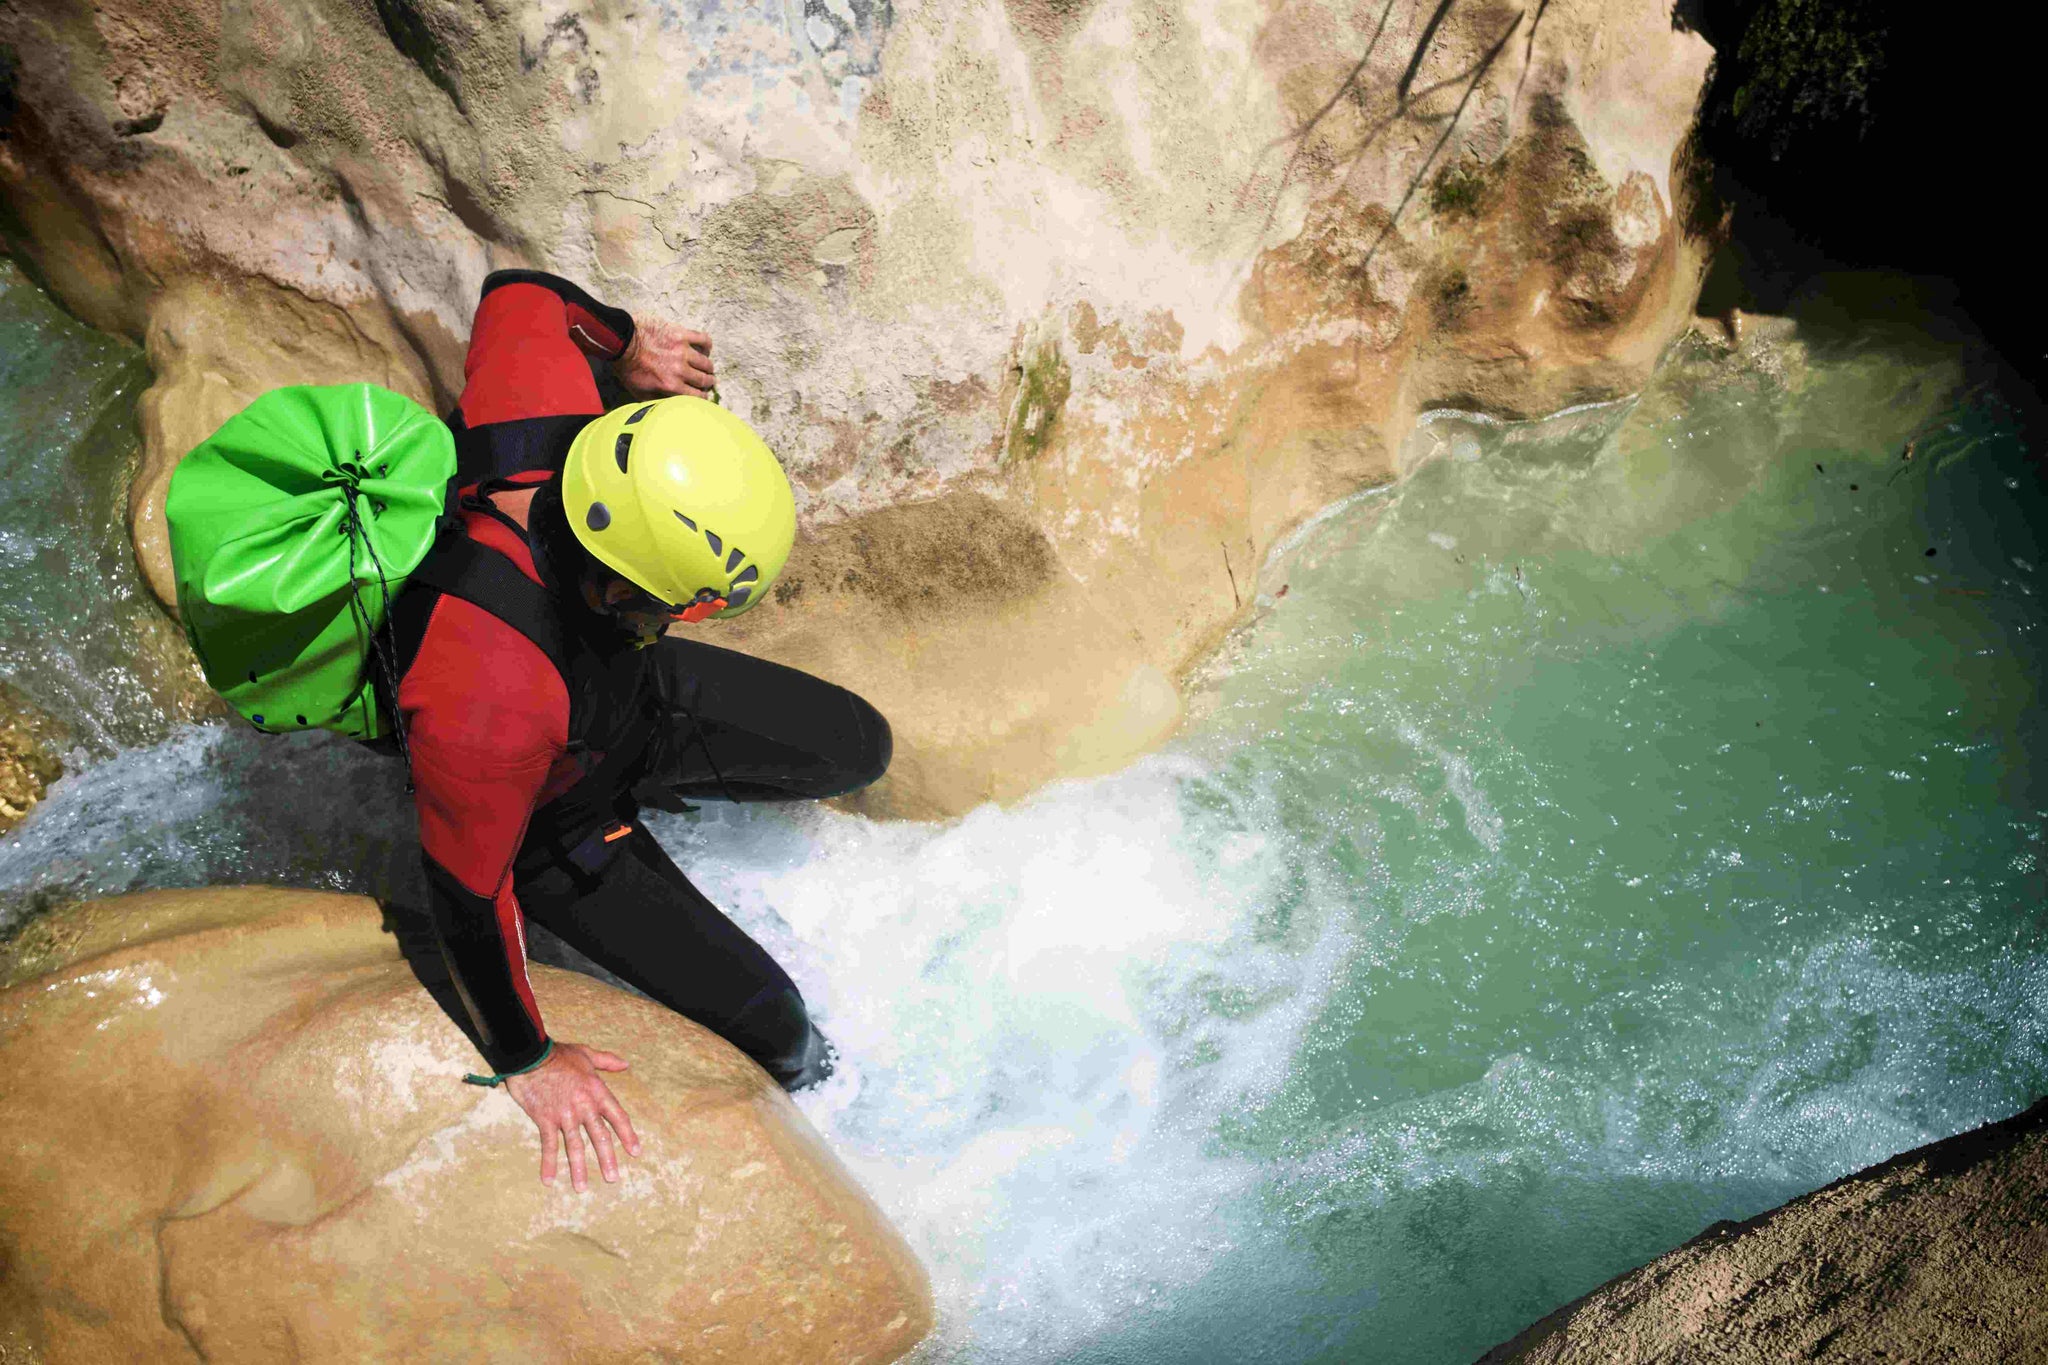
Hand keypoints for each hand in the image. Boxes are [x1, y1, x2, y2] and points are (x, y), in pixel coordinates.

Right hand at [501, 1041, 641, 1190]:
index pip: (618, 1117)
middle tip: (613, 1179)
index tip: (636, 1152)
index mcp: (597, 1091)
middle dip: (607, 1160)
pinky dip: (548, 1163)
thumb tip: (626, 1064)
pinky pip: (549, 1145)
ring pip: (575, 1146)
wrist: (530, 1055)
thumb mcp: (586, 1054)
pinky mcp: (545, 1119)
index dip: (628, 1136)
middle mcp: (584, 1106)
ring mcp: (565, 1115)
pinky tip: (549, 1180)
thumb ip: (607, 1061)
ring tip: (582, 1188)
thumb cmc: (559, 1054)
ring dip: (578, 1169)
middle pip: (599, 1137)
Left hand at [615, 315, 714, 397]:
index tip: (703, 395)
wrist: (620, 340)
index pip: (696, 396)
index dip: (703, 397)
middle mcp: (681, 370)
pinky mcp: (681, 334)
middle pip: (704, 379)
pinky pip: (703, 339)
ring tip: (707, 367)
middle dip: (708, 382)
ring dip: (708, 367)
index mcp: (671, 385)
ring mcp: (683, 351)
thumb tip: (667, 406)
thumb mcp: (638, 391)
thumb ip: (655, 400)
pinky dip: (707, 345)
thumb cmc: (626, 366)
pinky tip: (706, 348)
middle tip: (709, 381)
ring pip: (706, 362)